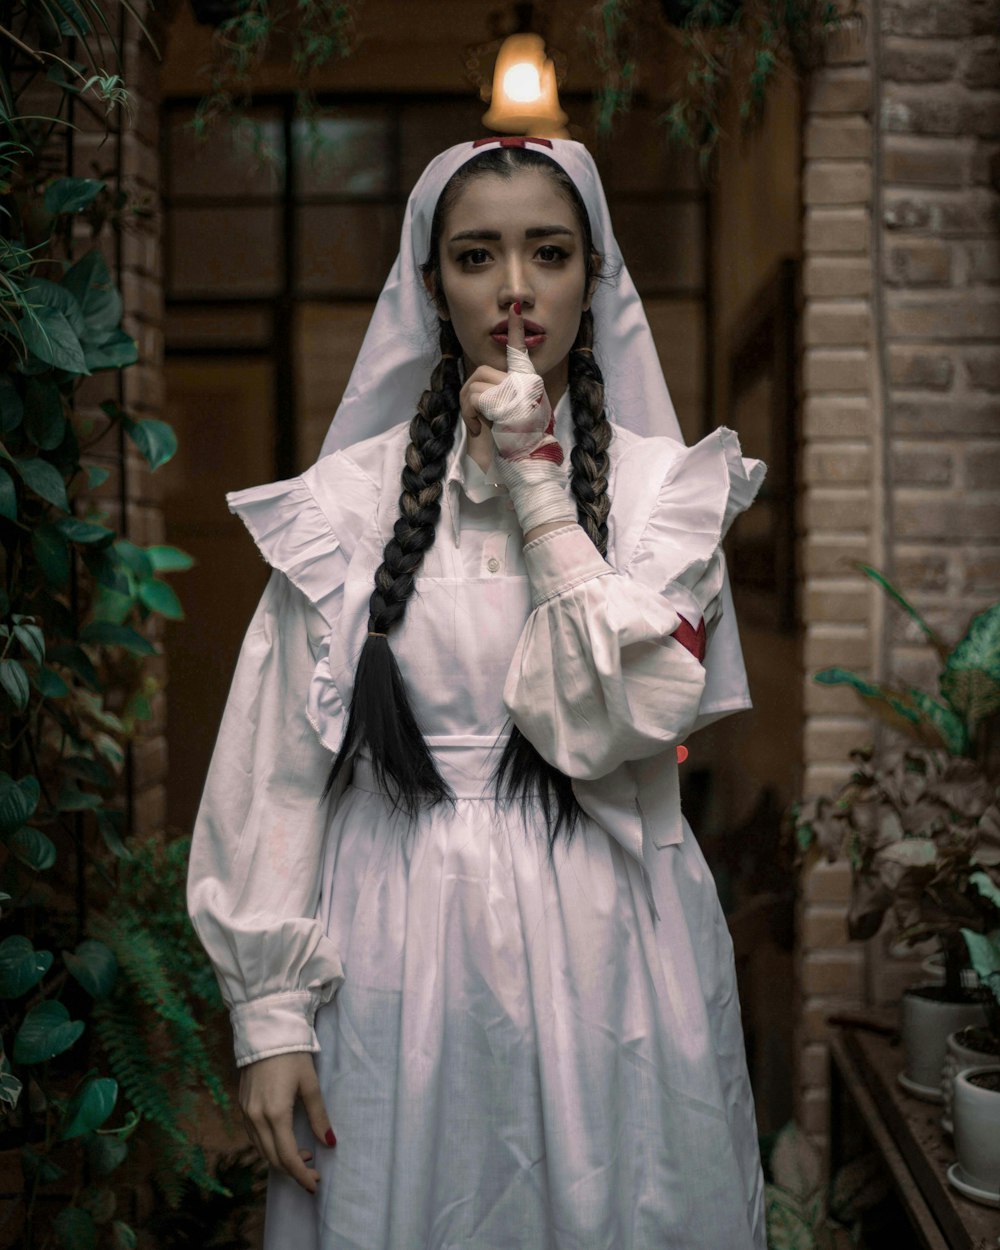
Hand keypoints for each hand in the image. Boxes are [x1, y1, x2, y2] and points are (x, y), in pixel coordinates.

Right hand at [239, 1052, 335, 1194]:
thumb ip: (319, 1116)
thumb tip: (330, 1143)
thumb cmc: (293, 1055)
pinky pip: (254, 1137)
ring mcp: (246, 1113)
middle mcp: (256, 1118)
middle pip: (273, 1158)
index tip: (315, 1184)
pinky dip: (269, 1146)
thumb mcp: (310, 1084)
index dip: (301, 1175)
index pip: (287, 1157)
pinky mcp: (242, 1106)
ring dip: (280, 1158)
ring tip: (303, 1154)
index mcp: (275, 1114)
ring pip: (261, 1150)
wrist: (266, 1032)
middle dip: (293, 1170)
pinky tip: (284, 1140)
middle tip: (313, 1172)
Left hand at [476, 304, 558, 463]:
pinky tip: (482, 429)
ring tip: (481, 428)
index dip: (516, 331)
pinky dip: (470, 414)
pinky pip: (474, 396)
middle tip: (477, 422)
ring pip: (475, 383)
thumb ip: (499, 400)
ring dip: (469, 408)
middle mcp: (528, 385)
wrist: (528, 471)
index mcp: (530, 388)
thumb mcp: (508, 421)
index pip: (520, 354)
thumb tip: (479, 389)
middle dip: (470, 397)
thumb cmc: (516, 453)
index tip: (515, 309)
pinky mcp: (509, 401)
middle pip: (483, 373)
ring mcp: (520, 392)